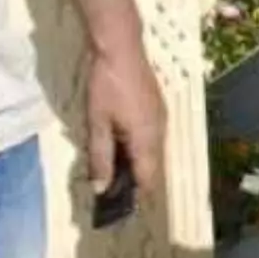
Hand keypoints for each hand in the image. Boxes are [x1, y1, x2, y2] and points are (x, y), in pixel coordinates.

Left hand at [85, 42, 166, 201]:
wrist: (121, 48)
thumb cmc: (106, 86)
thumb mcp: (97, 123)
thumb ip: (100, 157)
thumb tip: (101, 188)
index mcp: (147, 138)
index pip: (147, 177)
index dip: (134, 196)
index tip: (116, 209)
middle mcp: (161, 131)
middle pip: (152, 166)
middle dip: (134, 182)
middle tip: (109, 191)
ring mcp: (161, 118)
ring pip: (153, 152)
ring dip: (136, 164)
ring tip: (111, 171)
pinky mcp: (157, 108)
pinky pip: (152, 138)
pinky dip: (139, 148)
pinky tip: (120, 147)